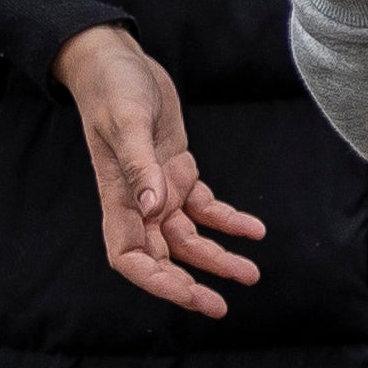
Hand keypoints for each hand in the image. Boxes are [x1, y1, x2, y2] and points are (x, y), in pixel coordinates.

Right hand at [58, 25, 264, 316]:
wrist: (117, 62)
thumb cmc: (113, 90)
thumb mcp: (128, 123)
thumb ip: (140, 166)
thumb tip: (150, 208)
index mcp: (117, 198)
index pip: (130, 255)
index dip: (156, 280)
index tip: (187, 294)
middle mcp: (138, 201)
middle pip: (163, 256)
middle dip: (190, 282)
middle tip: (222, 306)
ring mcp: (159, 188)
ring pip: (189, 237)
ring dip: (218, 256)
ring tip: (251, 274)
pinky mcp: (178, 171)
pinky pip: (205, 207)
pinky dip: (228, 220)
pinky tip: (255, 230)